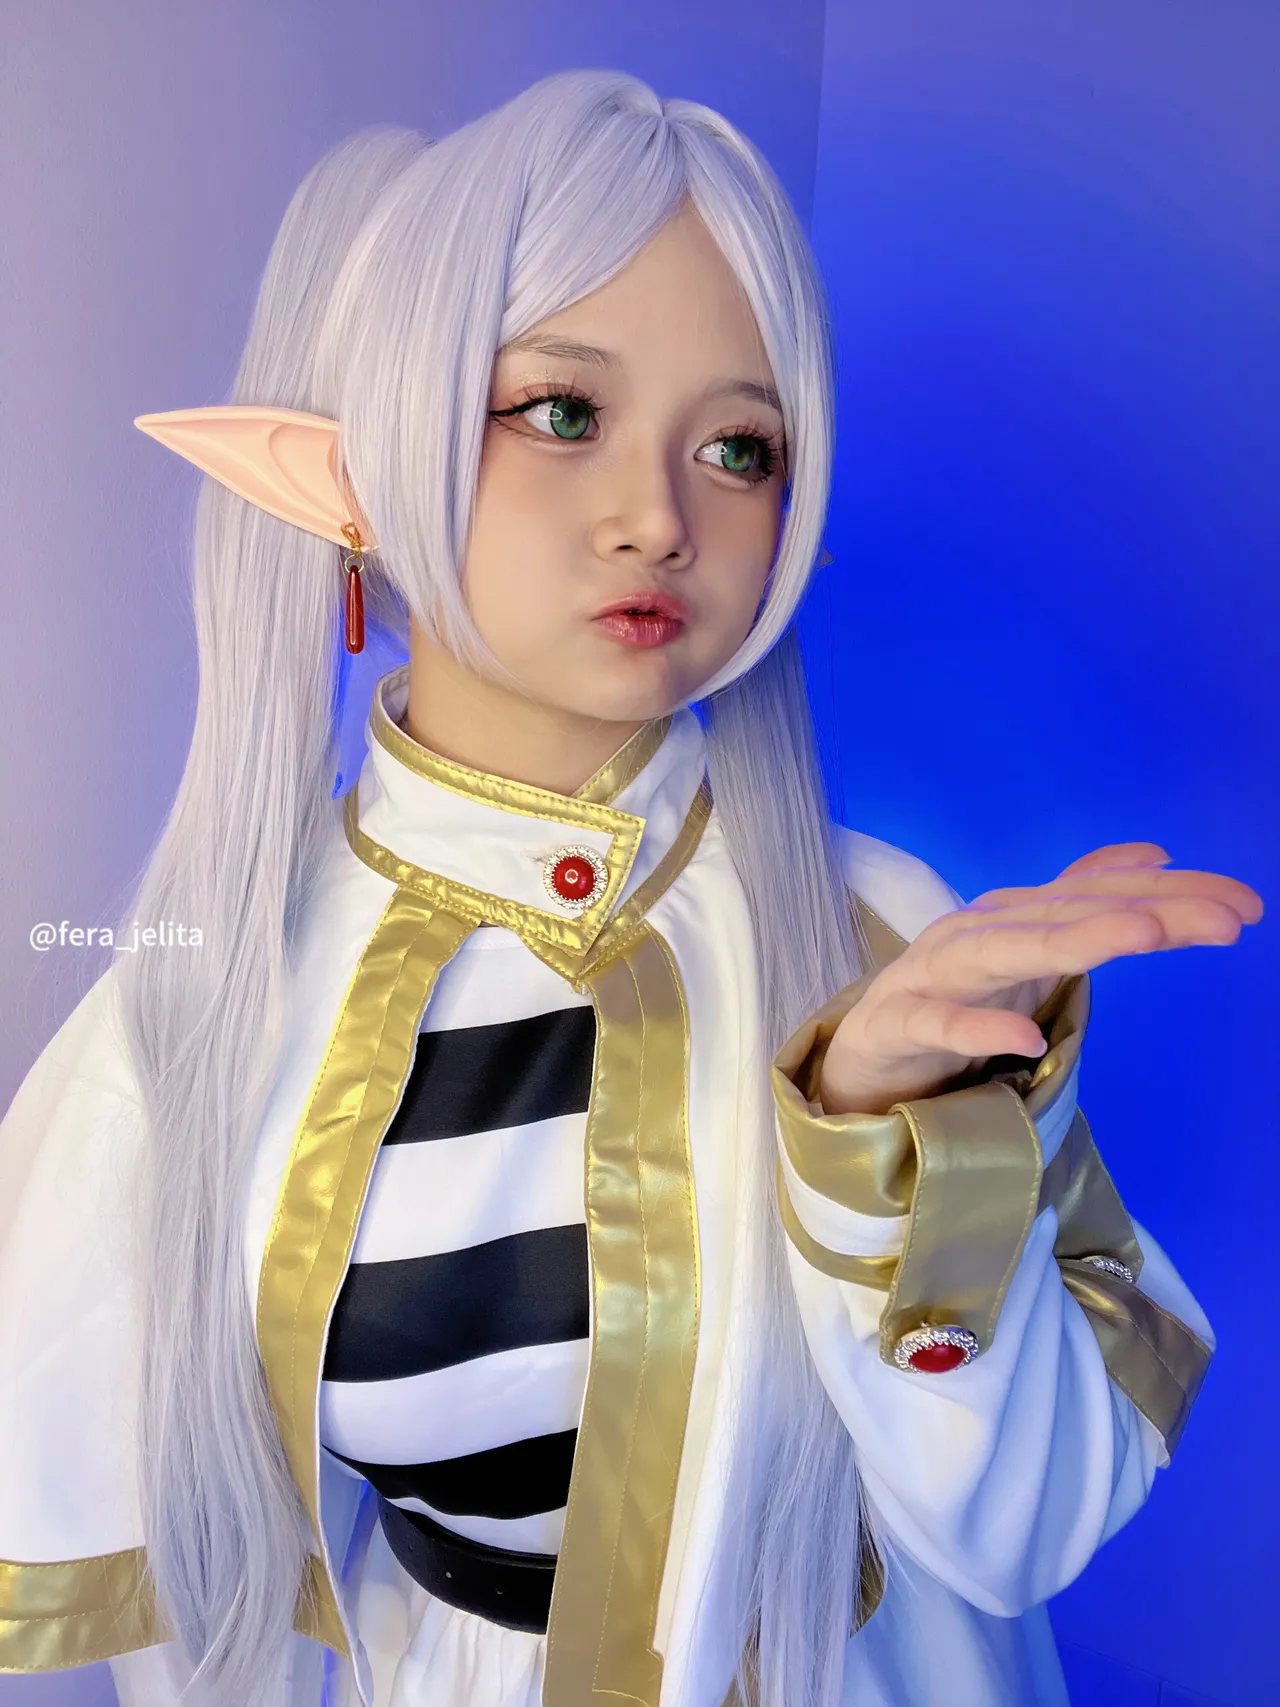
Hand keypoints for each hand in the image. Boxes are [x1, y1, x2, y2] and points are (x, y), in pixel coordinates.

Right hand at [820, 843, 1263, 1116]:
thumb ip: (1081, 901)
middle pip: (1065, 918)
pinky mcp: (895, 1026)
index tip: (1244, 907)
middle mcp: (975, 934)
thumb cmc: (949, 1000)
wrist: (861, 1056)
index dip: (1172, 900)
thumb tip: (1153, 857)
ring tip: (1141, 937)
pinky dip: (977, 1028)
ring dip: (1071, 941)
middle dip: (1143, 913)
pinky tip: (1025, 1037)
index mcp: (1012, 918)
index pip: (1099, 899)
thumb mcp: (1023, 949)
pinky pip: (936, 1025)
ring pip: (1005, 953)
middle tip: (1221, 919)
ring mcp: (932, 977)